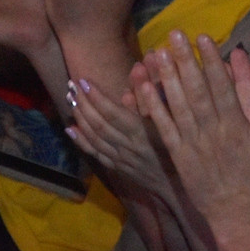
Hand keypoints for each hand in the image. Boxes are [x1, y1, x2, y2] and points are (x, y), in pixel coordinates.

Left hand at [66, 70, 175, 198]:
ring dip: (80, 118)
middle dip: (83, 104)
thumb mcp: (170, 118)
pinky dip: (81, 141)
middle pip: (99, 125)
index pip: (113, 113)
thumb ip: (151, 94)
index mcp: (142, 132)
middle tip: (71, 85)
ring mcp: (121, 158)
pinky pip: (96, 153)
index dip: (96, 97)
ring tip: (70, 99)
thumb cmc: (179, 143)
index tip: (84, 80)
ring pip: (94, 138)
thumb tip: (137, 68)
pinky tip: (70, 129)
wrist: (179, 182)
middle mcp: (128, 146)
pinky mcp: (118, 167)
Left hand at [137, 31, 249, 228]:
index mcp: (238, 127)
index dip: (212, 61)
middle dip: (185, 61)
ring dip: (165, 78)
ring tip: (157, 53)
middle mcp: (212, 132)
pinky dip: (152, 108)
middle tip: (175, 34)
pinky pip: (163, 129)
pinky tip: (142, 89)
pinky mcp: (178, 156)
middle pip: (196, 90)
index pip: (222, 87)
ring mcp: (192, 145)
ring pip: (176, 106)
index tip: (204, 38)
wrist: (239, 217)